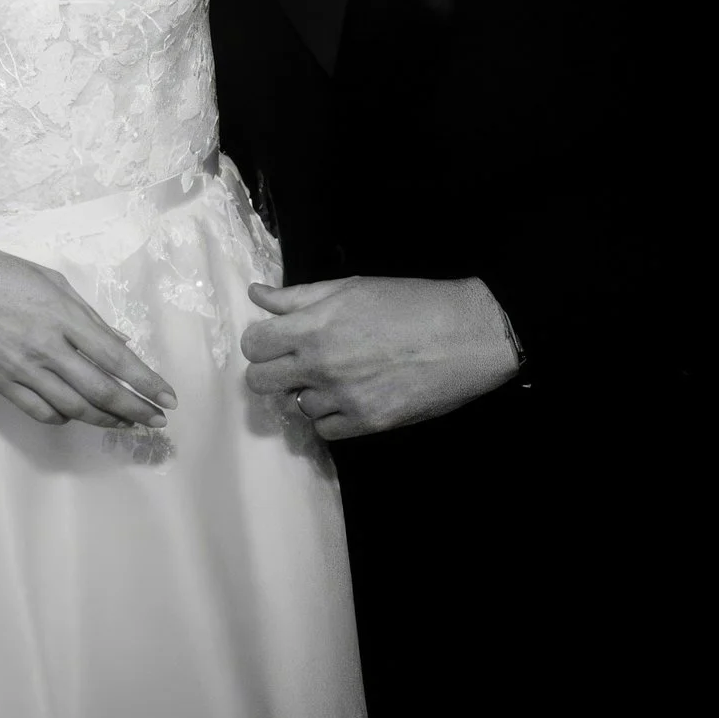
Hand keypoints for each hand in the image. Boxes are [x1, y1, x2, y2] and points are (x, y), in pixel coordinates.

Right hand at [0, 229, 176, 428]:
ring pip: (74, 408)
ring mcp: (20, 367)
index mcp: (61, 314)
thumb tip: (121, 343)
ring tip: (126, 423)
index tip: (168, 398)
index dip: (147, 382)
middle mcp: (45, 346)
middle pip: (101, 391)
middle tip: (157, 421)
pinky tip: (77, 415)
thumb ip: (87, 315)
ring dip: (106, 420)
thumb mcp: (49, 279)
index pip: (116, 358)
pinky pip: (40, 412)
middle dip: (136, 410)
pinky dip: (65, 418)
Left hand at [240, 276, 521, 439]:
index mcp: (313, 327)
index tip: (274, 339)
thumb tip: (257, 294)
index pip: (253, 346)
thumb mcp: (350, 288)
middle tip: (294, 362)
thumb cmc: (409, 303)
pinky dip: (330, 415)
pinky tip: (348, 397)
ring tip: (335, 376)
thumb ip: (298, 296)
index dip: (259, 342)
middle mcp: (321, 365)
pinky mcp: (368, 422)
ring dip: (307, 392)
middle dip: (271, 370)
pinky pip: (325, 429)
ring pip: (295, 406)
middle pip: (260, 382)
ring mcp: (344, 398)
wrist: (465, 334)